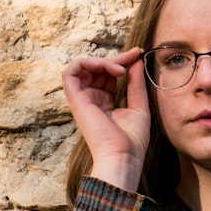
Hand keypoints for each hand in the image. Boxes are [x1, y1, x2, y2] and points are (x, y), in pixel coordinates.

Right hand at [61, 48, 149, 190]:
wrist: (123, 157)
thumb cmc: (132, 140)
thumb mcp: (139, 106)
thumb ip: (136, 83)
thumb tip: (136, 61)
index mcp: (104, 102)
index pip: (108, 74)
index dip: (123, 61)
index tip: (139, 54)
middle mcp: (91, 99)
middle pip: (97, 68)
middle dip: (117, 58)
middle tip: (134, 55)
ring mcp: (82, 99)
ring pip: (83, 67)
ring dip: (103, 60)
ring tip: (121, 68)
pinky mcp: (76, 100)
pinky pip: (71, 72)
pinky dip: (88, 63)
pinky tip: (110, 69)